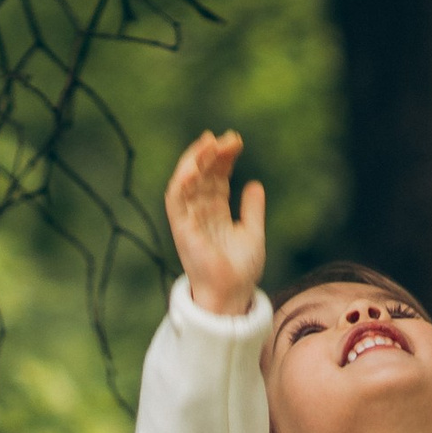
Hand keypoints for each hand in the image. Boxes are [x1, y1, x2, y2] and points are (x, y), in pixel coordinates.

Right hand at [165, 129, 265, 317]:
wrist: (234, 295)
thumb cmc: (241, 270)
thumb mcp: (252, 233)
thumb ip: (252, 209)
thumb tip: (255, 184)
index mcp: (215, 212)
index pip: (217, 177)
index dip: (224, 158)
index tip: (236, 141)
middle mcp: (200, 213)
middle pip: (203, 175)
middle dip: (212, 154)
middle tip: (225, 137)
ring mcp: (189, 220)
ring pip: (186, 182)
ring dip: (194, 161)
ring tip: (208, 143)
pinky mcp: (182, 229)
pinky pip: (176, 202)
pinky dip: (181, 182)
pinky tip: (193, 166)